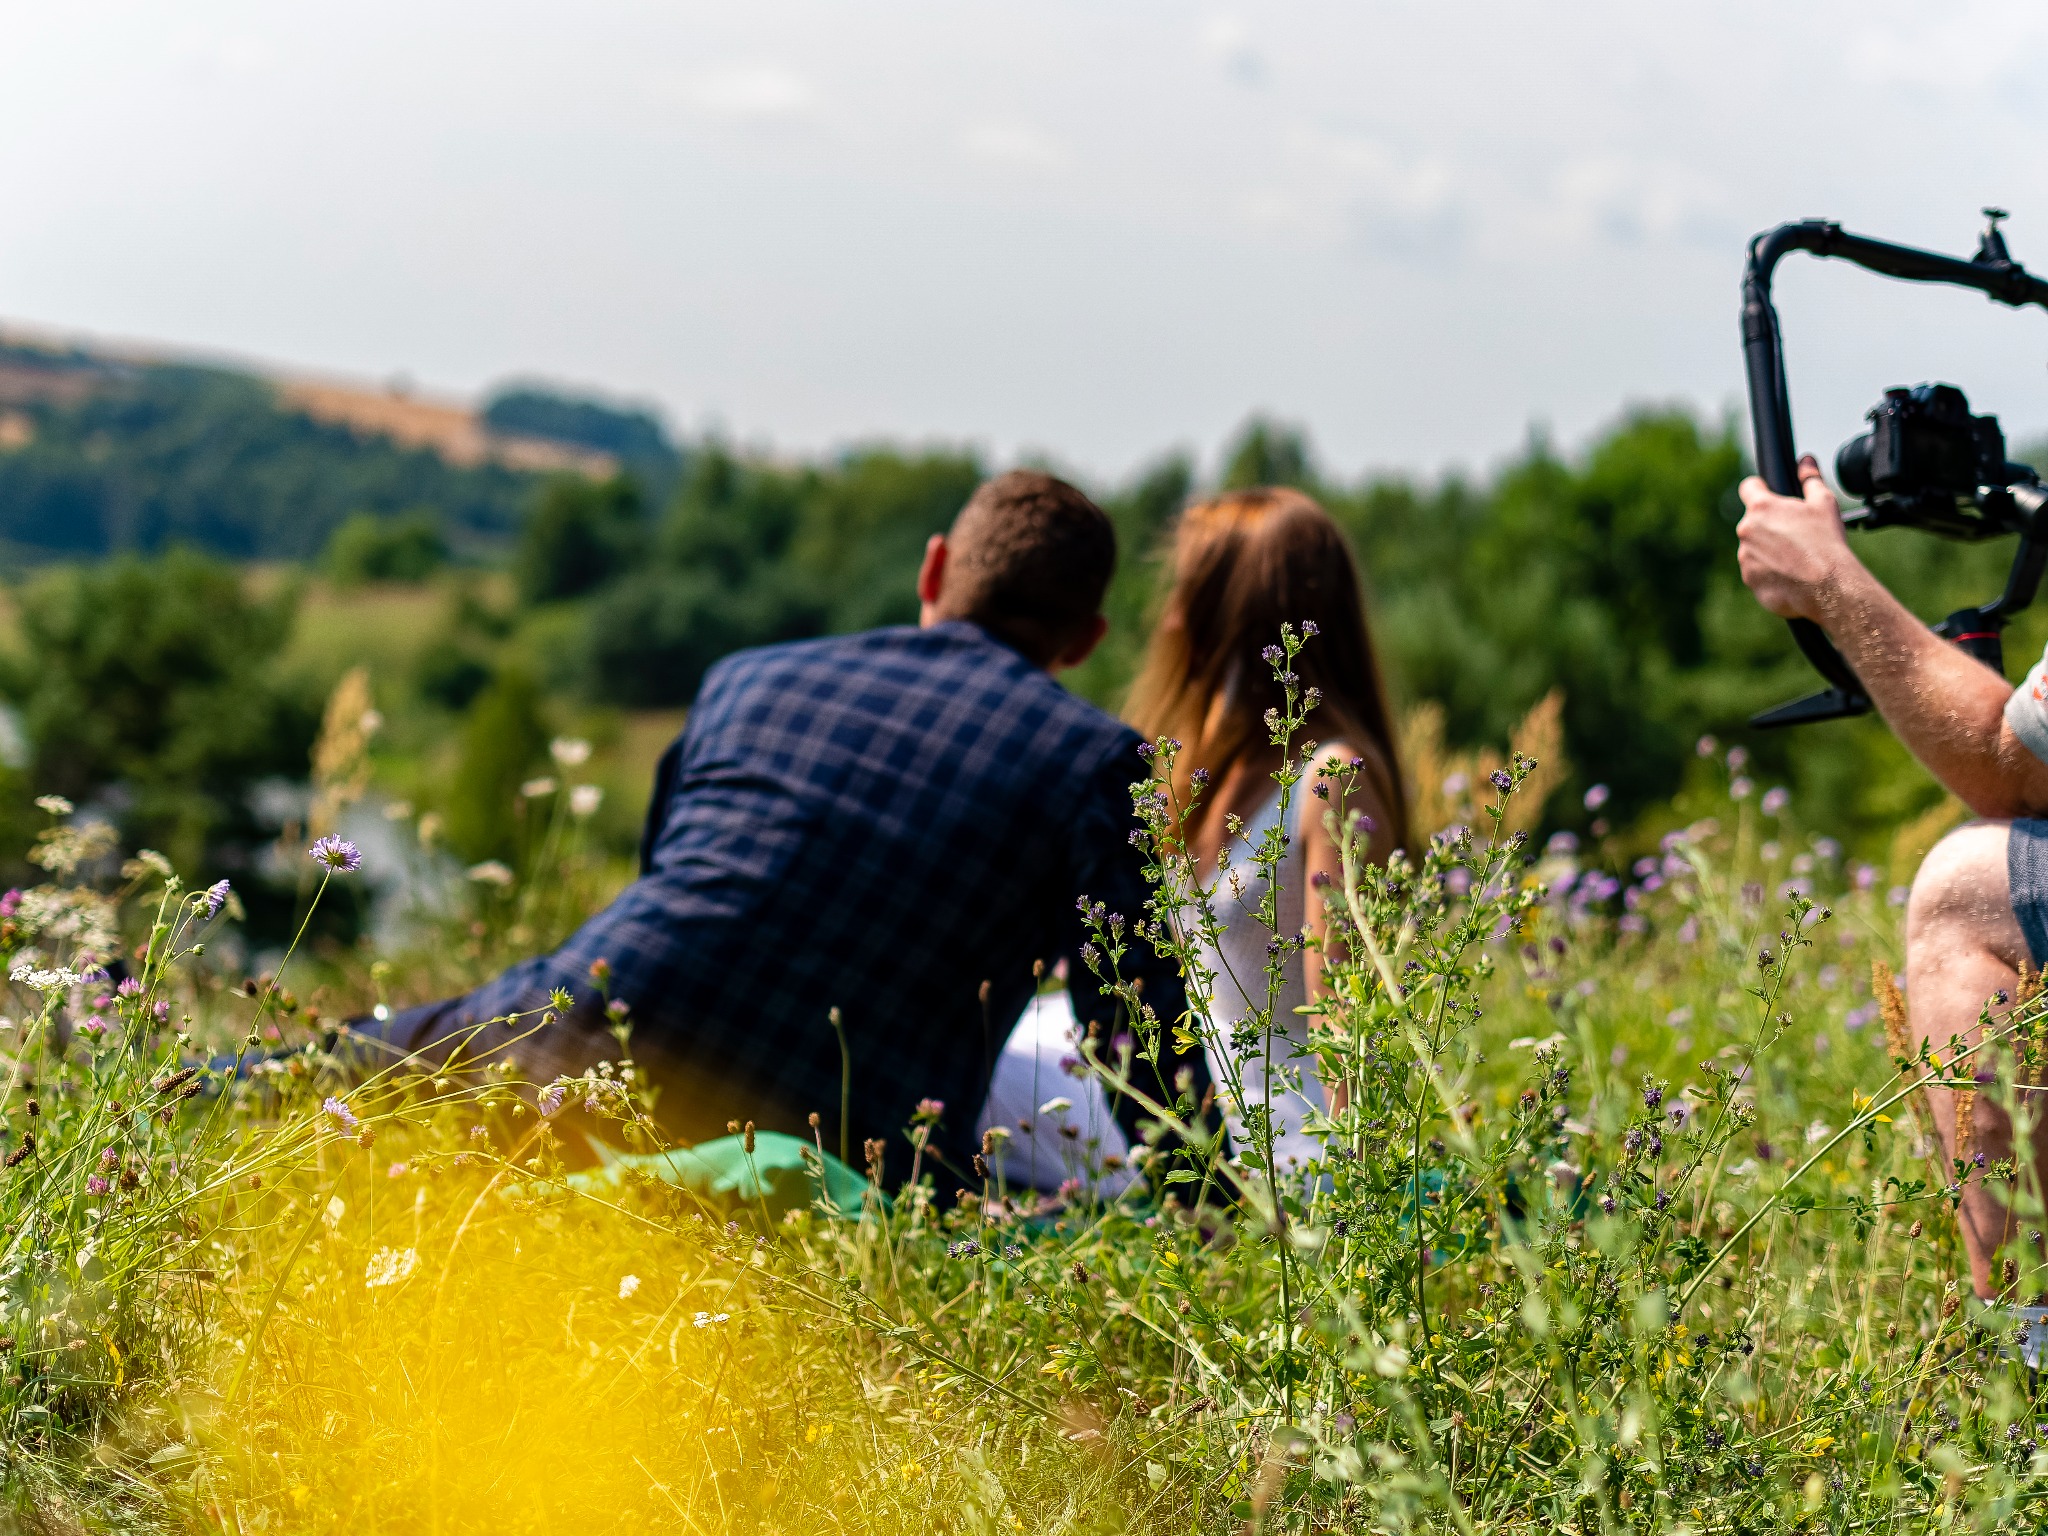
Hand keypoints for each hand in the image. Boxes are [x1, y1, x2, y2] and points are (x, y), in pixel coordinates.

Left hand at [1735, 456, 1858, 619]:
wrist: (1827, 586)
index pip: (1749, 487)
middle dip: (1770, 524)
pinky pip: (1757, 571)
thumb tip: (1805, 460)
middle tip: (1796, 533)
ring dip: (1769, 549)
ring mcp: (1745, 557)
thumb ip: (1810, 478)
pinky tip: (1791, 574)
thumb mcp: (1824, 503)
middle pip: (1754, 521)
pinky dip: (1770, 572)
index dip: (1759, 487)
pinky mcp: (1749, 579)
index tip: (1767, 491)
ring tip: (1796, 556)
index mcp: (1761, 508)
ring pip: (1754, 548)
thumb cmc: (1827, 541)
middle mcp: (1746, 531)